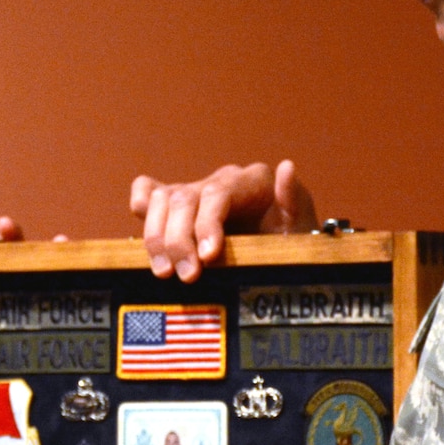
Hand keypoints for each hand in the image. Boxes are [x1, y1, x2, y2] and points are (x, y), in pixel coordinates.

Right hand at [129, 159, 316, 281]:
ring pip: (161, 199)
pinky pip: (149, 192)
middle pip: (185, 199)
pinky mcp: (178, 208)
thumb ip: (296, 201)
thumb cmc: (293, 247)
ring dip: (156, 236)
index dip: (207, 223)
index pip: (219, 193)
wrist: (282, 260)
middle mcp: (221, 181)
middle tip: (186, 277)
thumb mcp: (303, 230)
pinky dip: (140, 206)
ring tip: (164, 272)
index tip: (207, 257)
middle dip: (179, 239)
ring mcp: (197, 192)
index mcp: (253, 182)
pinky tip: (143, 233)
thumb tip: (286, 167)